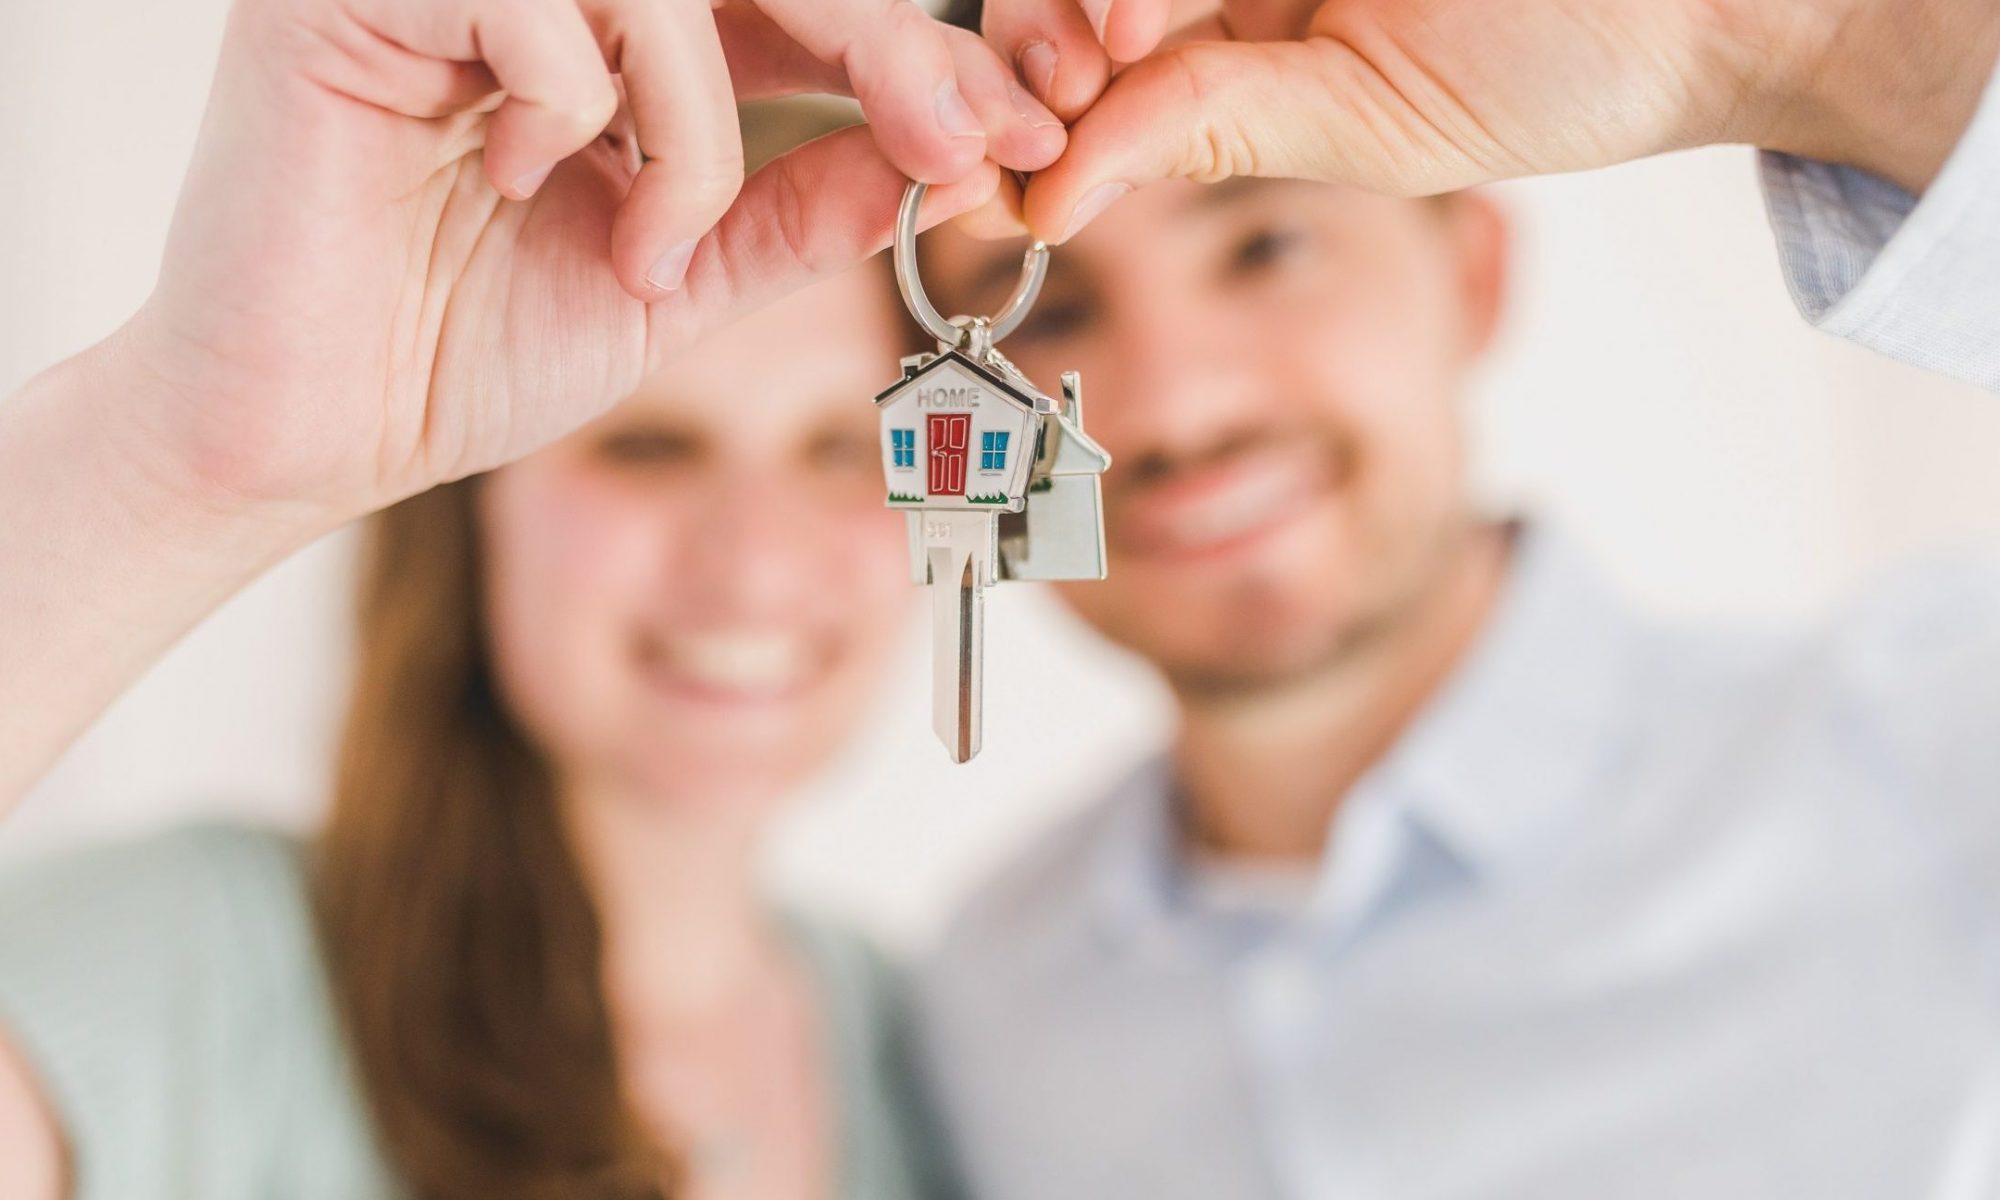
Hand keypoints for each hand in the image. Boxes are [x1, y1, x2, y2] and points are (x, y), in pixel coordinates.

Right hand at [116, 0, 1065, 524]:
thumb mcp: (682, 282)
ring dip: (693, 123)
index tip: (1031, 130)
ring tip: (640, 249)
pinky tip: (510, 175)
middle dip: (890, 45)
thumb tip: (955, 159)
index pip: (808, 3)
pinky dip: (568, 101)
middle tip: (966, 138)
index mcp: (627, 36)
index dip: (926, 53)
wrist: (308, 433)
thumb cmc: (470, 352)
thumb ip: (800, 210)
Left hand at [983, 0, 1999, 242]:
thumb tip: (1045, 202)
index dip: (1030, 91)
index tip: (997, 160)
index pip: (1097, 45)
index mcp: (1244, 25)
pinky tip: (1138, 14)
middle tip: (1061, 77)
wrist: (1710, 1)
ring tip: (1117, 34)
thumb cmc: (1557, 67)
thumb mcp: (1361, 127)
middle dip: (1043, 27)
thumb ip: (1208, 130)